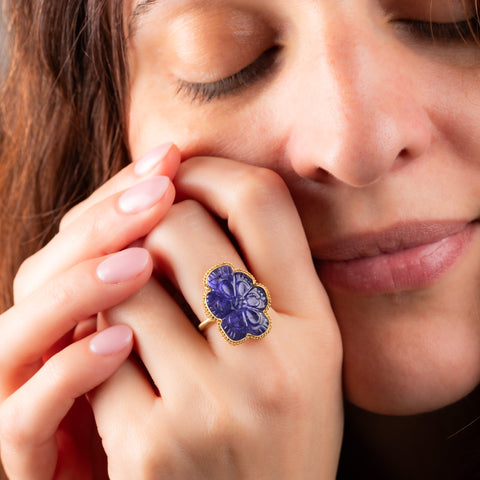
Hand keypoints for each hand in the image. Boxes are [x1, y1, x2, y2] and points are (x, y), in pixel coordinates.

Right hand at [0, 144, 179, 478]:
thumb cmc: (210, 417)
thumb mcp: (208, 338)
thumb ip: (198, 276)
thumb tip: (216, 202)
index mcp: (92, 305)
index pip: (94, 233)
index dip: (125, 191)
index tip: (172, 158)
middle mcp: (57, 338)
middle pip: (57, 263)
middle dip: (107, 220)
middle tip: (160, 188)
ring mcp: (36, 393)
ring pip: (28, 324)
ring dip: (82, 284)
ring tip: (141, 260)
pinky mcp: (33, 454)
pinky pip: (27, 410)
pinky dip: (68, 369)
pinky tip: (118, 343)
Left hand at [91, 157, 343, 479]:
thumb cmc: (275, 434)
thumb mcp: (300, 358)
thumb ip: (267, 283)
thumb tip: (191, 199)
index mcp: (315, 327)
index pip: (261, 200)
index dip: (210, 172)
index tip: (180, 177)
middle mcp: (275, 359)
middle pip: (179, 227)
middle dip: (147, 224)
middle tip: (141, 244)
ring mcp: (216, 403)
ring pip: (128, 285)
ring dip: (113, 286)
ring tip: (126, 308)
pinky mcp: (157, 446)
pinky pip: (99, 354)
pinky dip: (93, 345)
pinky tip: (109, 362)